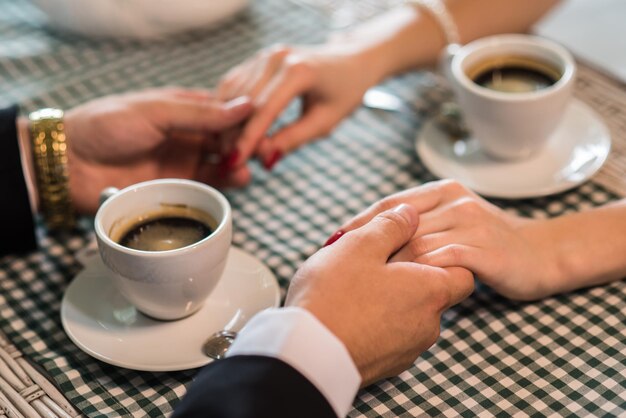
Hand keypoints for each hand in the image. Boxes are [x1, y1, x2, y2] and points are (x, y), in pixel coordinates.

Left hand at [63, 88, 252, 212]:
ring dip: (239, 162)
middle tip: (263, 148)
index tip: (264, 121)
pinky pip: (211, 184)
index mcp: (183, 107)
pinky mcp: (179, 186)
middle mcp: (187, 133)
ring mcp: (184, 160)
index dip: (245, 116)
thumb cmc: (105, 126)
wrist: (69, 164)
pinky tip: (238, 178)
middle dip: (247, 141)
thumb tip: (244, 106)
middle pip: (229, 136)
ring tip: (249, 165)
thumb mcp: (155, 111)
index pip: (224, 109)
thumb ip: (199, 113)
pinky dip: (227, 181)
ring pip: (223, 160)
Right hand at [216, 43, 380, 168]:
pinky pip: (234, 85)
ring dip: (226, 123)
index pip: (264, 110)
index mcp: (299, 71)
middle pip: (243, 102)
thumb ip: (293, 139)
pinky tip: (228, 131)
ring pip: (232, 93)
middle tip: (229, 164)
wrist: (352, 61)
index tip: (235, 164)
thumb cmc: (345, 92)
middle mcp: (277, 57)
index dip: (247, 140)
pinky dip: (227, 109)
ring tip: (228, 151)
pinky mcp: (257, 59)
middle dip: (233, 135)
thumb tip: (264, 158)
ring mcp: (264, 55)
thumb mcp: (325, 121)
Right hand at [286, 203, 472, 385]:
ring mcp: (407, 351)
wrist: (307, 357)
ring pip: (409, 316)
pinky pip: (389, 337)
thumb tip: (410, 215)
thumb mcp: (359, 245)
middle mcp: (428, 325)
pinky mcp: (385, 367)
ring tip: (354, 287)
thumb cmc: (334, 296)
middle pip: (433, 293)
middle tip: (374, 262)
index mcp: (430, 292)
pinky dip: (376, 323)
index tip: (413, 247)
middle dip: (409, 276)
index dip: (442, 255)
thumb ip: (391, 226)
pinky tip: (348, 312)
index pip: (463, 272)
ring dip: (390, 300)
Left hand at [338, 180, 561, 300]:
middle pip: (398, 225)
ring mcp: (471, 224)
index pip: (391, 205)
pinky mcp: (485, 250)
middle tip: (339, 269)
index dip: (360, 223)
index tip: (333, 242)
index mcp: (441, 190)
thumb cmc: (484, 241)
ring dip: (388, 267)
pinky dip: (418, 276)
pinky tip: (401, 292)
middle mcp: (455, 202)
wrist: (539, 253)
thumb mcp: (449, 221)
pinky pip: (442, 262)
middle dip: (367, 249)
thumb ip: (416, 224)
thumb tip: (364, 239)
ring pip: (416, 244)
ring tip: (363, 286)